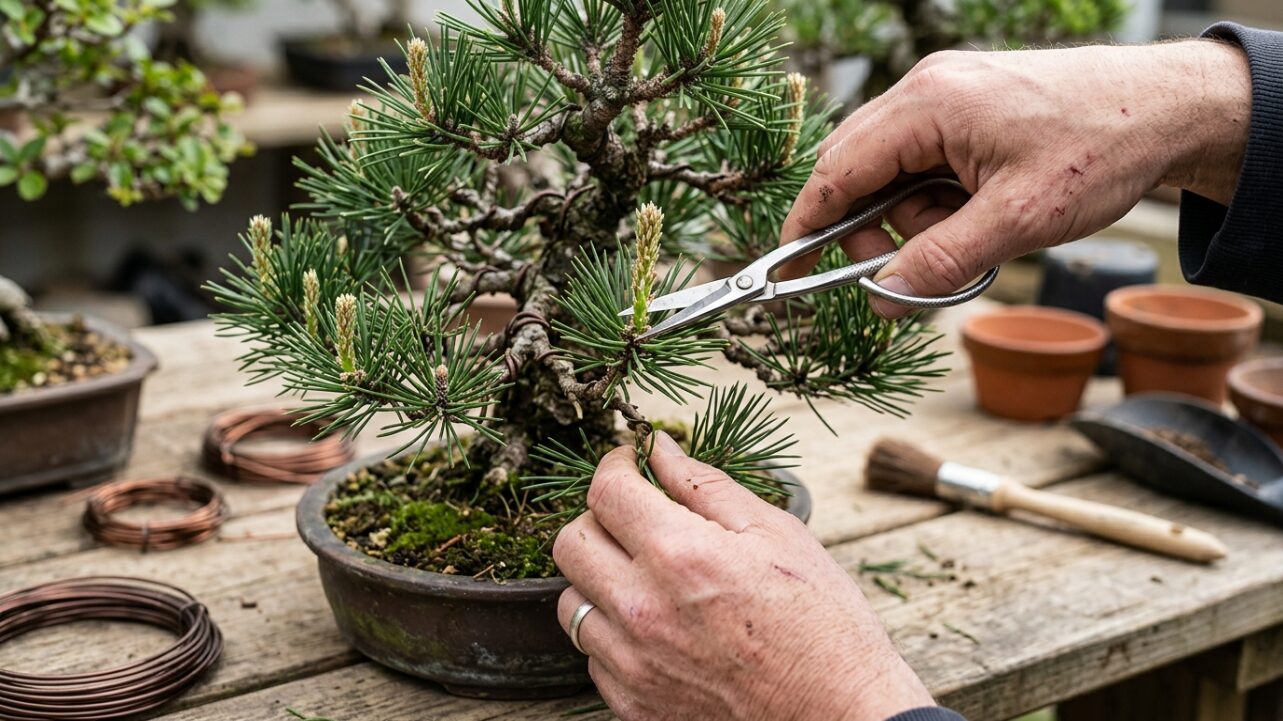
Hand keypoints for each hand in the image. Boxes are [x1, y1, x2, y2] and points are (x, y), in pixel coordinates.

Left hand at [553, 432, 933, 720]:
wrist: (839, 714)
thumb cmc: (821, 622)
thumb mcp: (775, 533)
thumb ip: (706, 486)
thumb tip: (660, 450)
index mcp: (679, 555)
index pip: (605, 492)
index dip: (614, 465)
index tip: (630, 462)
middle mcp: (642, 608)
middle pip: (570, 542)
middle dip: (598, 517)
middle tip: (634, 517)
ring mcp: (632, 662)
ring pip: (571, 601)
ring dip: (599, 578)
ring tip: (647, 578)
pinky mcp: (633, 703)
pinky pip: (594, 655)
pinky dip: (615, 633)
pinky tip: (659, 627)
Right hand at [779, 41, 1251, 317]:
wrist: (1171, 106)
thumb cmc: (1101, 148)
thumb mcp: (1018, 220)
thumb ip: (941, 261)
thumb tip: (881, 297)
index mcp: (929, 104)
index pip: (837, 170)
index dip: (806, 225)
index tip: (786, 270)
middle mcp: (926, 91)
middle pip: (857, 172)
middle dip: (874, 231)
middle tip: (909, 270)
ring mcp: (946, 96)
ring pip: (892, 175)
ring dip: (917, 220)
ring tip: (976, 232)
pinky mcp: (965, 109)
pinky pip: (923, 165)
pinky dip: (938, 202)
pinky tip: (980, 212)